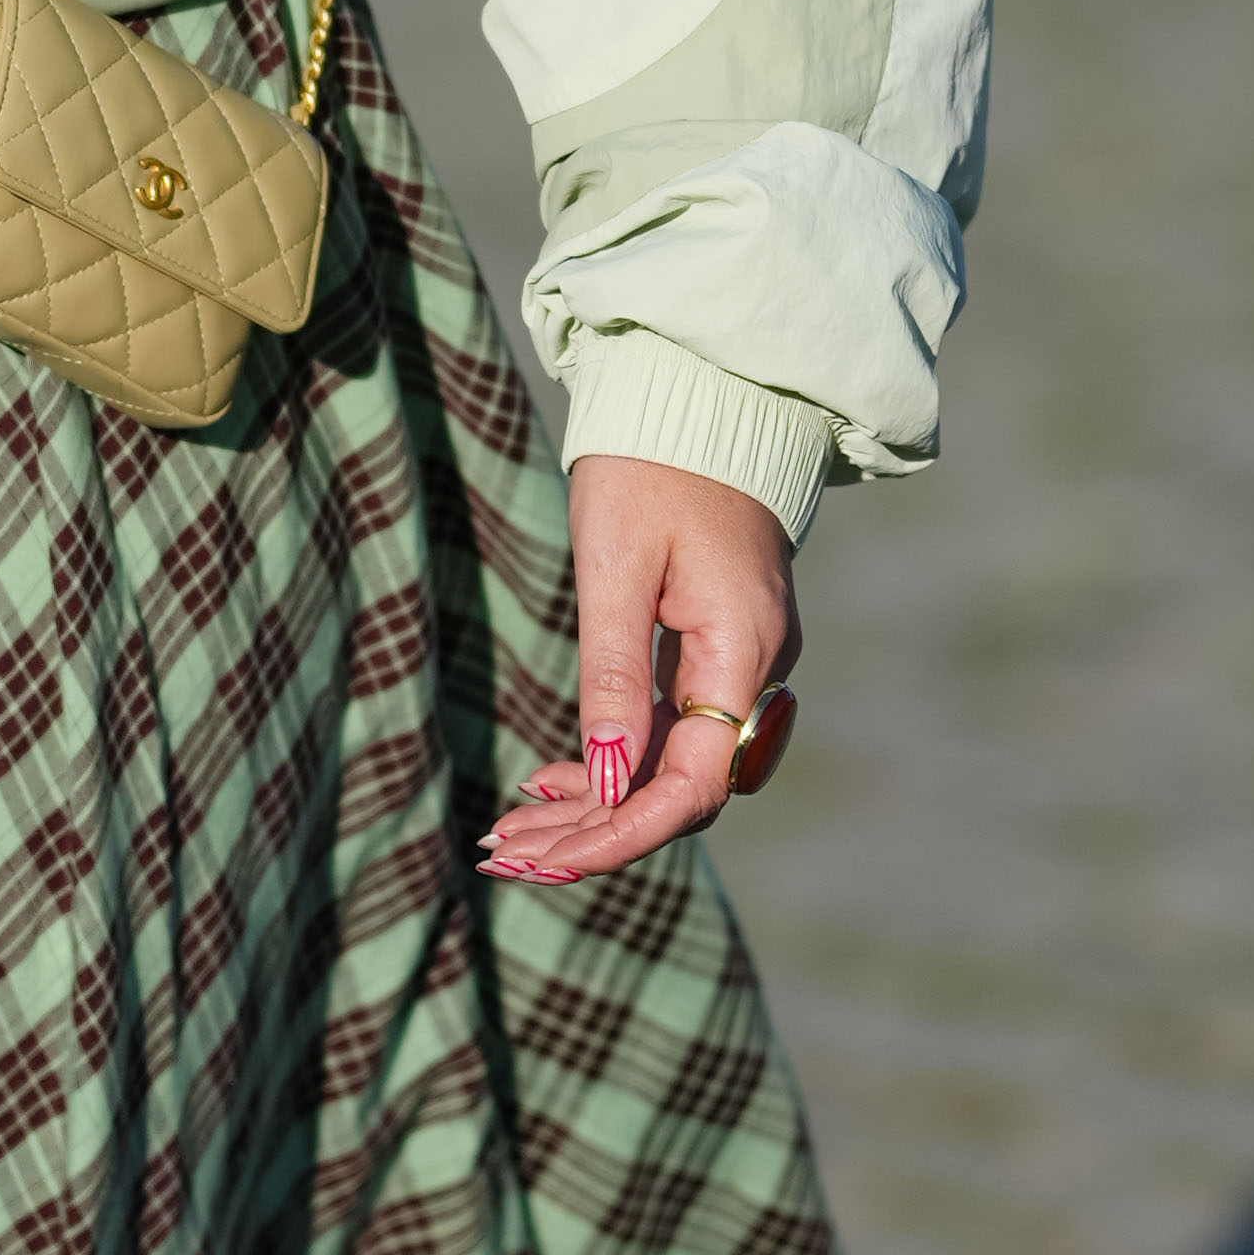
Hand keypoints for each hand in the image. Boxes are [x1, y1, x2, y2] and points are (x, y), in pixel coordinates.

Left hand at [479, 457, 791, 888]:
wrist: (701, 394)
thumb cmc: (652, 467)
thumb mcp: (616, 566)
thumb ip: (614, 672)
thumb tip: (607, 778)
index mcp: (741, 652)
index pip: (692, 786)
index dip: (622, 834)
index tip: (550, 860)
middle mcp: (753, 669)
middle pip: (678, 789)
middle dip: (591, 832)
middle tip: (499, 855)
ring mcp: (738, 660)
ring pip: (668, 765)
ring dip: (592, 805)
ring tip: (508, 832)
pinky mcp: (715, 646)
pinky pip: (668, 728)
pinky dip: (610, 760)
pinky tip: (548, 779)